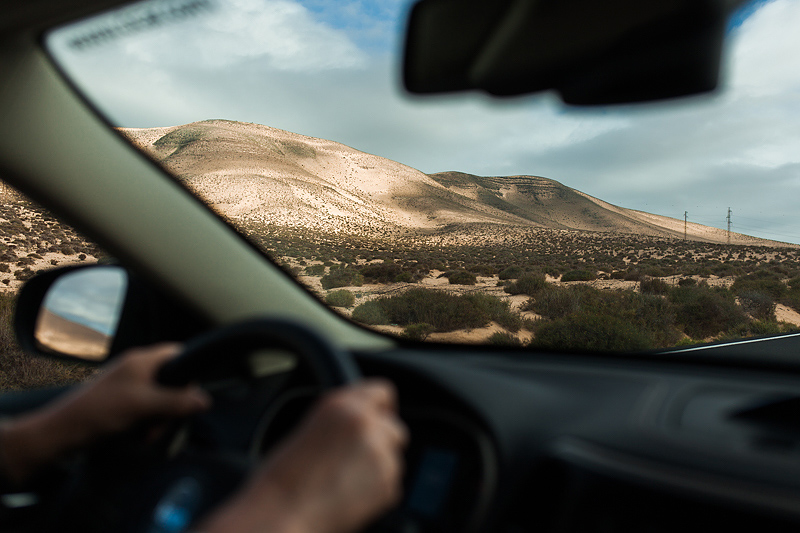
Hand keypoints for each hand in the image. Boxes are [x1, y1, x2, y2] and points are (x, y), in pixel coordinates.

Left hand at [1, 343, 210, 483]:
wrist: (63, 432)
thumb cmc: (100, 412)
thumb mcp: (144, 405)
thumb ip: (177, 402)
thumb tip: (205, 400)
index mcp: (141, 360)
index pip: (178, 353)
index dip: (189, 372)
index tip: (188, 394)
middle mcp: (137, 369)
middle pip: (173, 380)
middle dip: (173, 404)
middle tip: (163, 422)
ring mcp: (129, 386)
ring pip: (161, 398)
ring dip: (160, 418)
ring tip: (148, 433)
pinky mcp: (123, 402)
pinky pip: (147, 409)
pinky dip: (148, 422)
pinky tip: (140, 435)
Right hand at [200, 379, 407, 532]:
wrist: (281, 514)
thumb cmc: (283, 477)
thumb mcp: (311, 427)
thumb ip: (344, 417)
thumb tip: (369, 420)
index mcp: (341, 404)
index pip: (383, 392)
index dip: (379, 409)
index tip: (375, 421)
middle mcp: (366, 423)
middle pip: (394, 427)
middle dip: (382, 441)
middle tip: (356, 459)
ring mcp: (380, 453)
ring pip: (394, 456)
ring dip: (379, 466)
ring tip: (344, 480)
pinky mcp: (388, 484)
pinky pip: (392, 482)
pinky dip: (377, 489)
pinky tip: (348, 495)